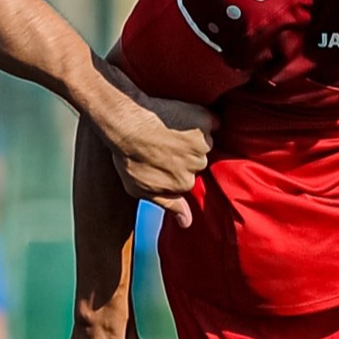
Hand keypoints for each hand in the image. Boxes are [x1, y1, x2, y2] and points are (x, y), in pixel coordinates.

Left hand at [98, 83, 215, 227]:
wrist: (126, 123)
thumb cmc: (128, 157)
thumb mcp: (139, 189)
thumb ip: (168, 204)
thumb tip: (187, 222)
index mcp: (184, 183)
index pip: (189, 176)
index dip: (176, 165)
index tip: (164, 157)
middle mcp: (197, 165)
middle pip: (199, 159)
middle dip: (187, 152)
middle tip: (166, 141)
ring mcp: (202, 142)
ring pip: (205, 141)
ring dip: (194, 135)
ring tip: (172, 128)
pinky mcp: (204, 120)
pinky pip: (212, 121)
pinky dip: (203, 119)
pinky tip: (185, 115)